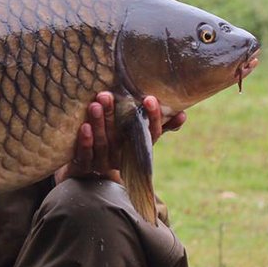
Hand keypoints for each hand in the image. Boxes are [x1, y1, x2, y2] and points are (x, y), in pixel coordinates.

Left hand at [54, 92, 185, 184]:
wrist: (87, 171)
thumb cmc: (117, 145)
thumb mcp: (138, 136)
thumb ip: (158, 125)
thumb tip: (183, 113)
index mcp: (139, 149)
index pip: (152, 134)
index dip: (153, 118)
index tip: (150, 99)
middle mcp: (123, 158)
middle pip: (122, 136)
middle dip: (114, 115)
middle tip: (107, 95)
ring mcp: (104, 165)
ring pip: (103, 144)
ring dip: (99, 124)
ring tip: (95, 104)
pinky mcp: (85, 168)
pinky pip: (86, 156)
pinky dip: (86, 142)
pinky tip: (84, 126)